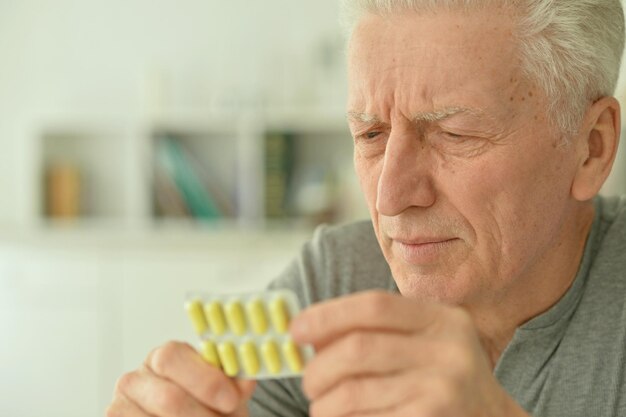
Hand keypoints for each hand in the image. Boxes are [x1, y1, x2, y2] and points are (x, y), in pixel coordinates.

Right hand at [106, 341, 255, 416]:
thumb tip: (246, 379)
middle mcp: (135, 379)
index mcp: (163, 357)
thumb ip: (234, 385)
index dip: (204, 380)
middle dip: (203, 415)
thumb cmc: (207, 406)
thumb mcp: (225, 392)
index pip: (173, 358)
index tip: (231, 400)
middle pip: (168, 398)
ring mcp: (120, 407)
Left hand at [290, 291, 528, 416]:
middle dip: (319, 367)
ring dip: (324, 402)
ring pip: (354, 391)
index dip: (328, 314)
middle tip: (306, 381)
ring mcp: (443, 389)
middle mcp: (448, 350)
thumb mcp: (423, 341)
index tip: (295, 328)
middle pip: (358, 348)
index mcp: (443, 319)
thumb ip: (377, 330)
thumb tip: (308, 329)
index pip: (375, 306)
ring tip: (320, 406)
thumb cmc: (442, 377)